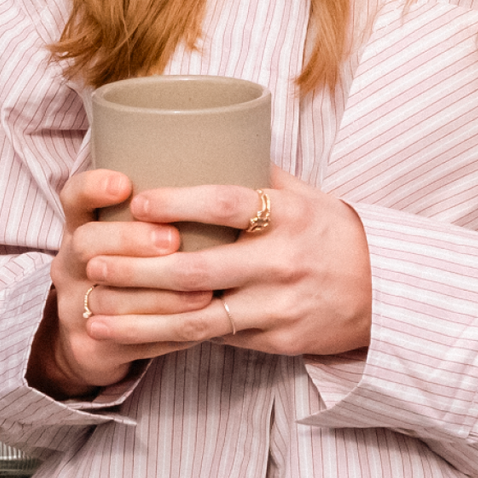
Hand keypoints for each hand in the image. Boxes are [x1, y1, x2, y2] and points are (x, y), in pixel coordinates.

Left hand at [32, 167, 374, 396]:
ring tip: (93, 315)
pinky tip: (132, 340)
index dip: (179, 203)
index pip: (228, 206)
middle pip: (198, 270)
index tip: (137, 202)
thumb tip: (205, 135)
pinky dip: (167, 342)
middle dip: (137, 270)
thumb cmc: (333, 234)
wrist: (384, 292)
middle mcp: (283, 262)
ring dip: (139, 320)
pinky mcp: (274, 340)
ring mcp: (278, 306)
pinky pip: (212, 343)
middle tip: (94, 263)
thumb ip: (259, 174)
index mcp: (290, 216)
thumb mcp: (308, 196)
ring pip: (197, 319)